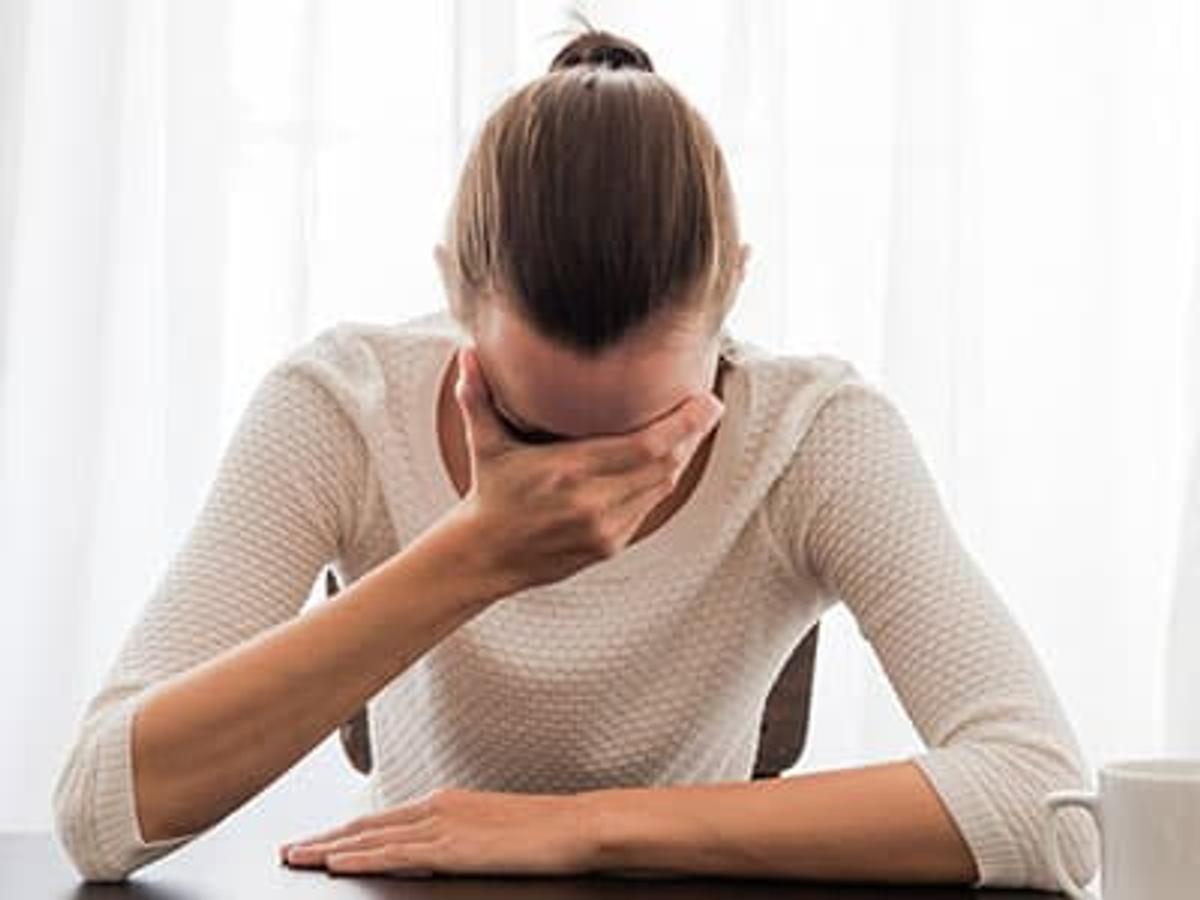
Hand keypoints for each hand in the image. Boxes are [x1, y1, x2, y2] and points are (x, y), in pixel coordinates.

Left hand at [278, 787, 595, 876]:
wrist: (575, 825)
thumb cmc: (544, 831)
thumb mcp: (493, 831)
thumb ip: (460, 839)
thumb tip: (438, 855)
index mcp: (447, 802)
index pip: (384, 819)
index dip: (346, 830)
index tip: (318, 839)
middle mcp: (438, 807)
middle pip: (367, 824)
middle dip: (325, 837)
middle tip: (289, 848)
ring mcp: (443, 825)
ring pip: (371, 836)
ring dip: (328, 847)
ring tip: (296, 856)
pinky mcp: (452, 846)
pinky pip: (395, 853)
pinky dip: (360, 856)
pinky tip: (336, 862)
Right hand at [450, 344, 723, 590]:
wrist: (485, 556)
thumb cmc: (489, 494)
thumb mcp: (483, 443)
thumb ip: (477, 396)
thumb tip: (466, 353)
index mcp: (569, 472)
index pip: (648, 446)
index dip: (685, 424)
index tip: (705, 400)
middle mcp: (593, 502)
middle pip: (666, 464)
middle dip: (694, 434)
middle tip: (709, 406)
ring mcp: (605, 529)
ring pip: (662, 488)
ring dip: (682, 457)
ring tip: (694, 429)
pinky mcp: (610, 546)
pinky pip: (648, 508)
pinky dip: (660, 482)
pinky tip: (666, 461)